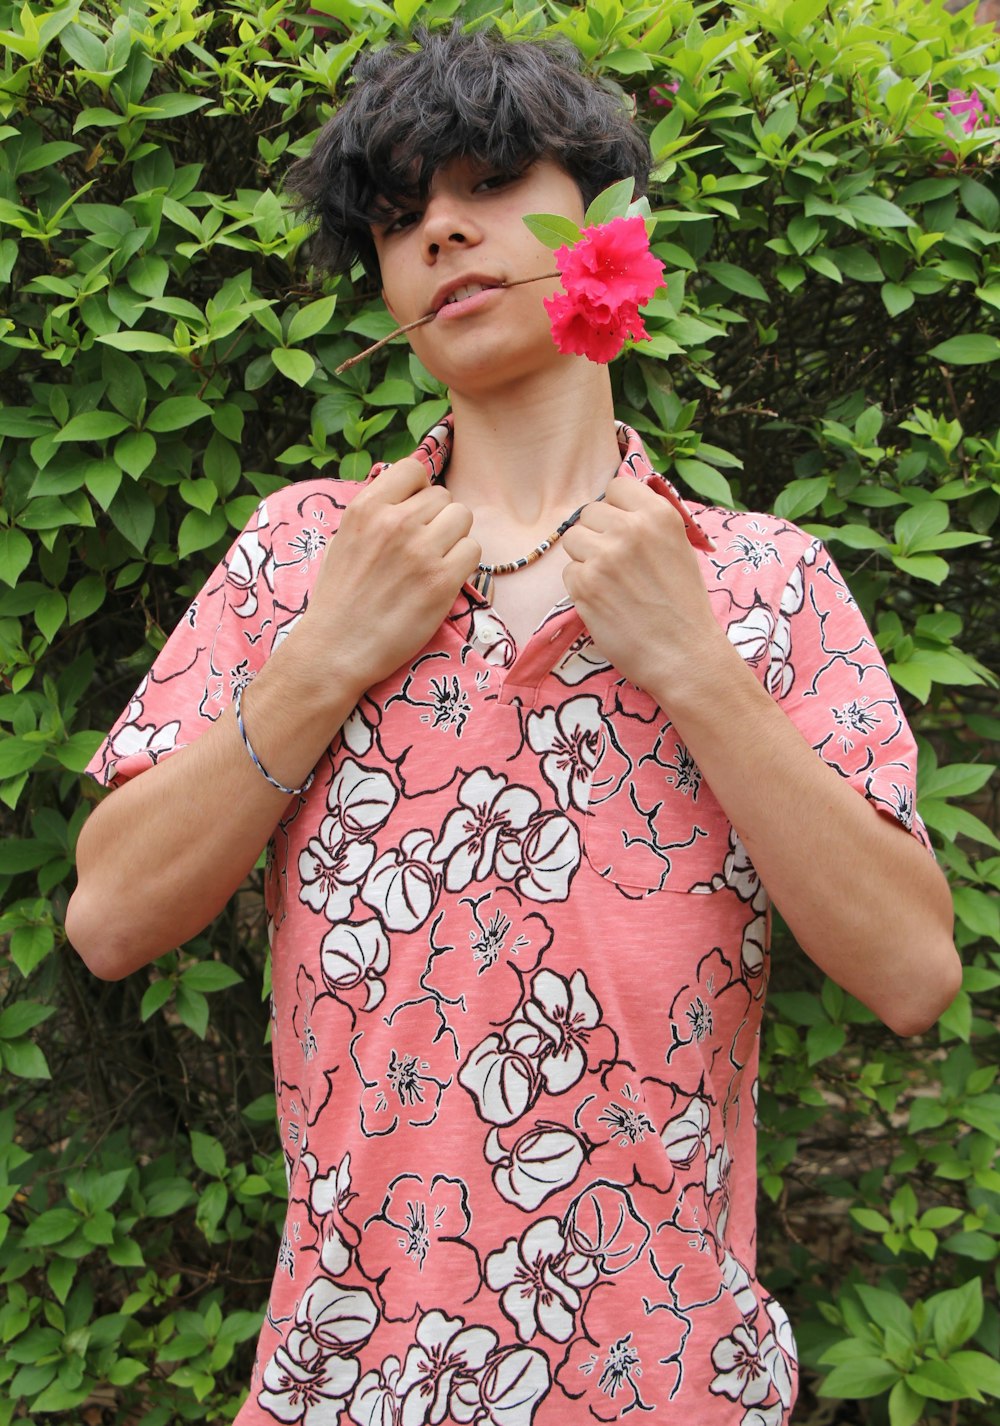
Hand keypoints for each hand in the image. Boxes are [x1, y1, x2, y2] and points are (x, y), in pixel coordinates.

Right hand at [298, 458, 480, 693]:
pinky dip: (463, 564)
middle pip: (444, 497)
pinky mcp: (441, 581)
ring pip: (463, 518)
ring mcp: (420, 551)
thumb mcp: (344, 538)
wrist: (335, 649)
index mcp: (366, 508)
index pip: (414, 469)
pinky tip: (442, 580)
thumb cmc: (339, 597)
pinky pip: (473, 551)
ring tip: (433, 562)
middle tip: (423, 548)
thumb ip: (376, 513)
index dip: (420, 489)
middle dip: (437, 519)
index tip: (415, 511)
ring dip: (453, 538)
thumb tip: (411, 494)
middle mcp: (394, 523)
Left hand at [561, 476, 724, 694]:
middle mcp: (630, 529)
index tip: (621, 529)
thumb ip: (647, 524)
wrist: (684, 654)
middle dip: (597, 535)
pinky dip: (581, 588)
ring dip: (585, 559)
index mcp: (658, 514)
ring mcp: (604, 557)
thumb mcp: (678, 548)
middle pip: (589, 513)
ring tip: (610, 583)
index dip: (615, 509)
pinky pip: (568, 573)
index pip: (616, 487)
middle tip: (616, 564)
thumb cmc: (684, 605)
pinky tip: (605, 602)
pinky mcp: (585, 585)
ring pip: (573, 540)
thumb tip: (615, 508)